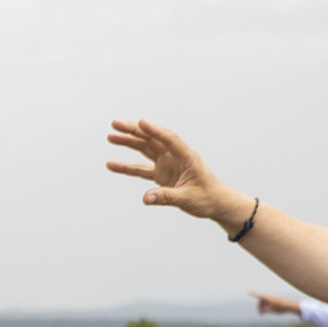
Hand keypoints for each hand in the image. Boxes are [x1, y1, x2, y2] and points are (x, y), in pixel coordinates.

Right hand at [106, 118, 248, 224]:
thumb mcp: (188, 199)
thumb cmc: (208, 198)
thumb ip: (167, 197)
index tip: (140, 122)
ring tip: (111, 137)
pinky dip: (127, 167)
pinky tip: (112, 164)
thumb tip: (146, 198)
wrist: (216, 204)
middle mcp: (175, 156)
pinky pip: (141, 169)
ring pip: (145, 149)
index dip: (155, 130)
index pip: (169, 139)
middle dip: (134, 131)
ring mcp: (167, 164)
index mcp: (187, 157)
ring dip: (129, 142)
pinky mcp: (162, 174)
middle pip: (152, 139)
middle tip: (115, 124)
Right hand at [252, 291, 303, 314]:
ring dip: (263, 307)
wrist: (290, 305)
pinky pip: (267, 302)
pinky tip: (269, 311)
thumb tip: (262, 310)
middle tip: (261, 314)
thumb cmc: (281, 308)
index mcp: (268, 298)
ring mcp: (271, 296)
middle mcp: (269, 295)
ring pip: (264, 302)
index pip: (258, 295)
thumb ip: (265, 310)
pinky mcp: (273, 298)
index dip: (252, 294)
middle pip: (260, 301)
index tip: (247, 291)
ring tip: (265, 314)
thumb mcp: (271, 311)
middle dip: (259, 307)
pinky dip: (266, 306)